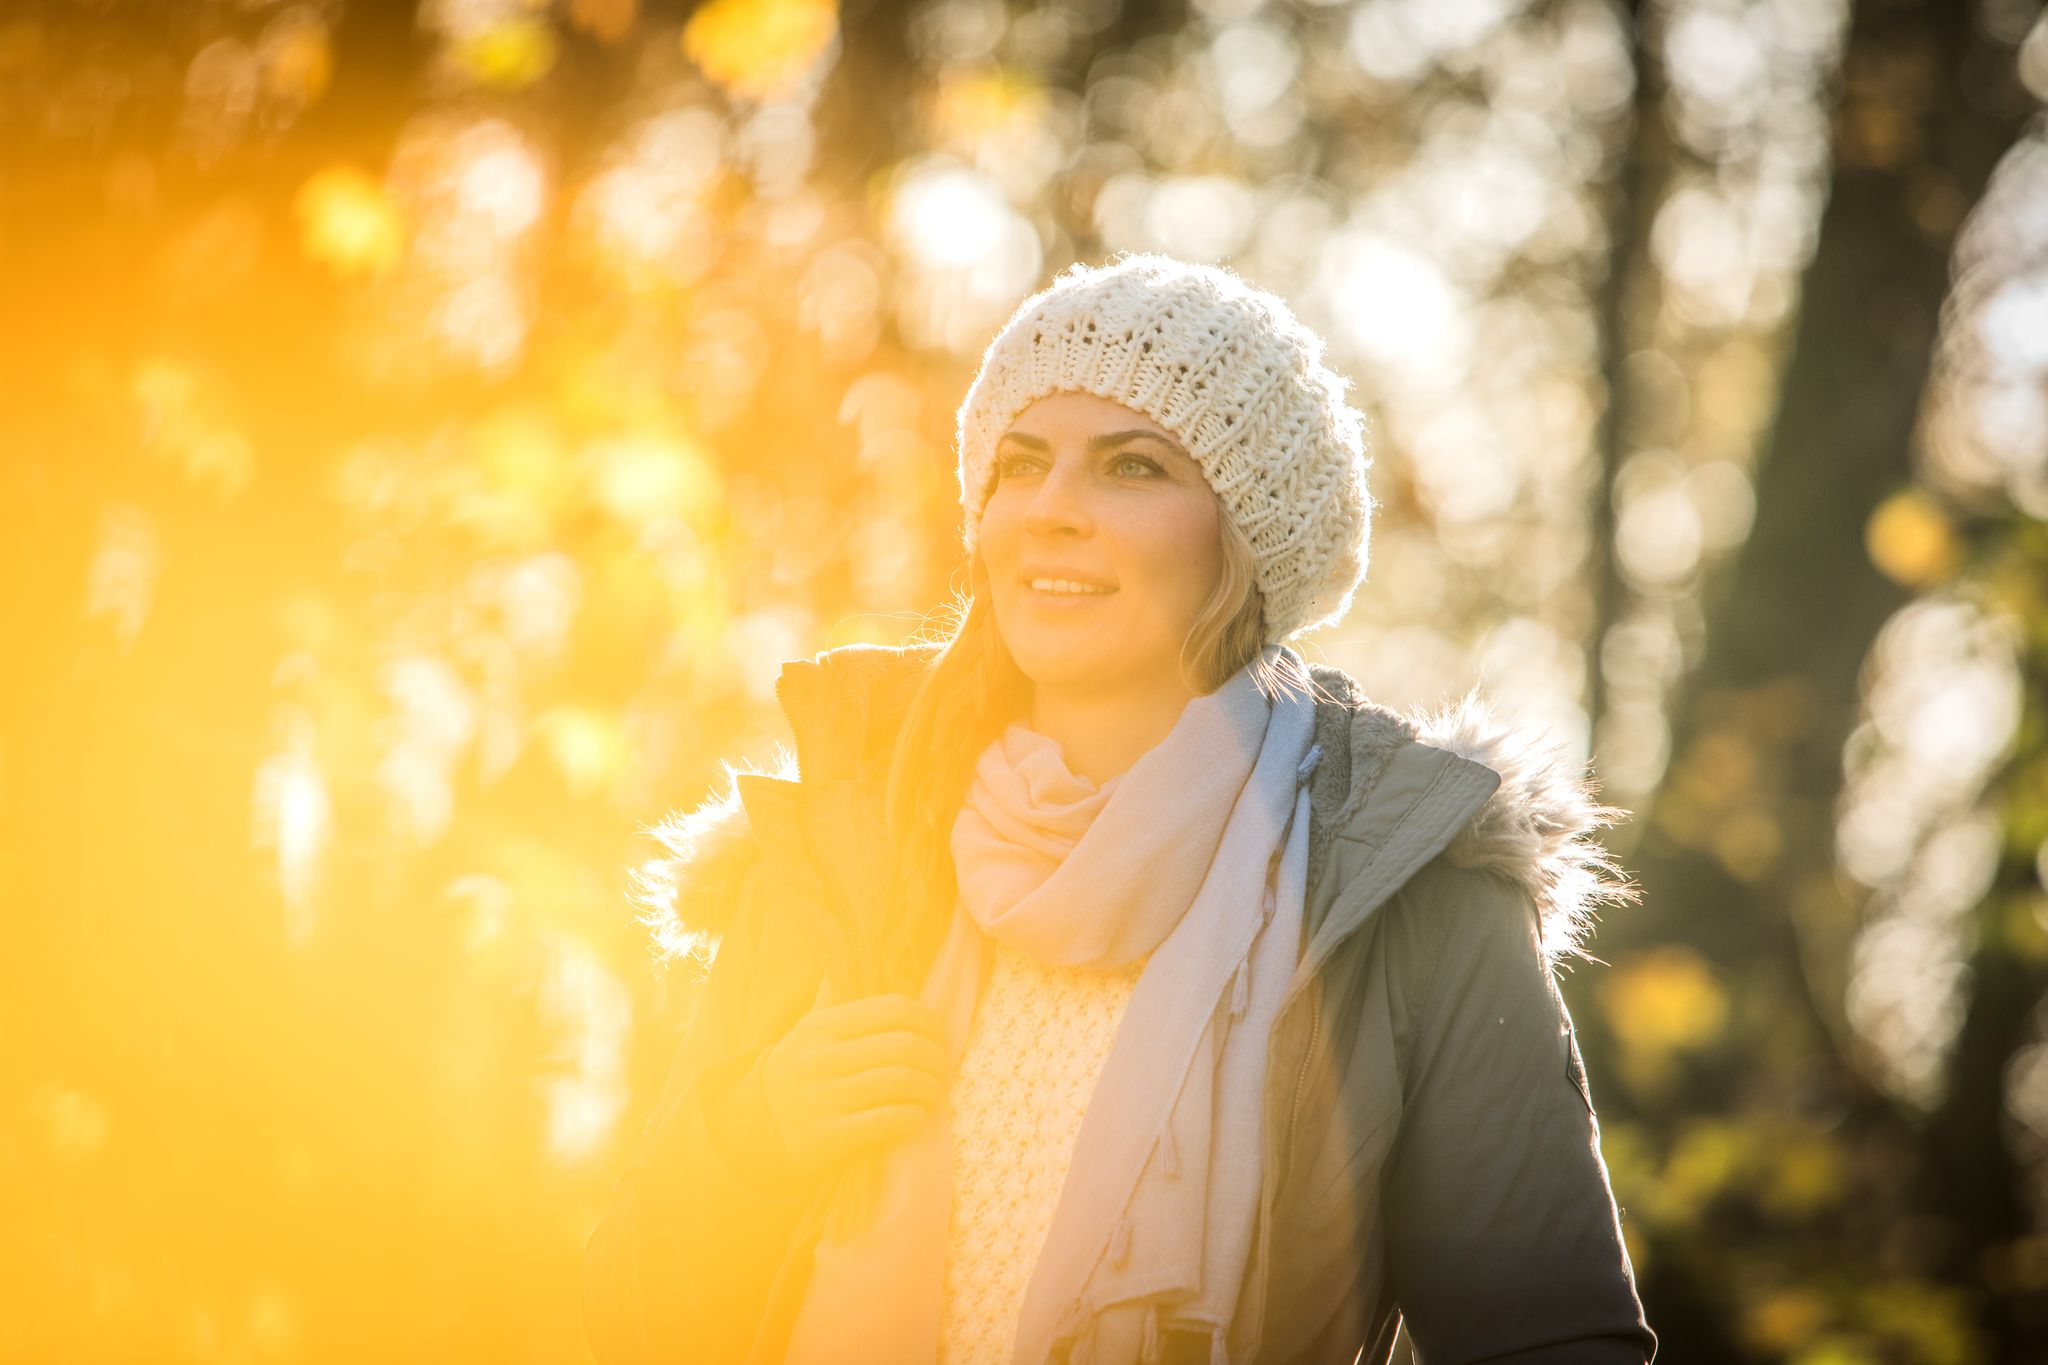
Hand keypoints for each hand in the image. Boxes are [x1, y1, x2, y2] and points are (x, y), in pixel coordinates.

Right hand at [753, 992, 951, 1182]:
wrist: (756, 1127)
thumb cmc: (796, 1071)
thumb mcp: (807, 1030)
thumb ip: (832, 999)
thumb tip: (841, 959)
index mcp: (824, 1026)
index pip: (894, 1009)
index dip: (929, 1022)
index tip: (939, 1036)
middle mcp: (823, 1057)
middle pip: (904, 1046)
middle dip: (936, 1058)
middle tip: (942, 1068)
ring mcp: (826, 1097)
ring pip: (901, 1081)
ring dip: (929, 1088)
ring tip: (934, 1092)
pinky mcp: (831, 1135)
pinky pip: (888, 1120)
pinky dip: (913, 1117)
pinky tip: (916, 1116)